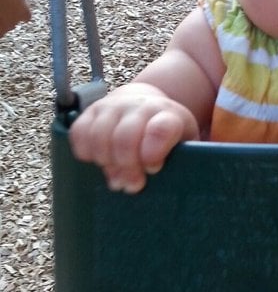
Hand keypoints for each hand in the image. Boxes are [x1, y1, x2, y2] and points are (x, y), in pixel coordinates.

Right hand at [69, 83, 198, 193]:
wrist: (145, 104)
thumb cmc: (167, 135)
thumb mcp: (184, 146)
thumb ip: (182, 164)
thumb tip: (167, 188)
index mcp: (168, 115)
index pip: (161, 129)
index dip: (153, 154)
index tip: (153, 167)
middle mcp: (140, 106)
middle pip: (125, 138)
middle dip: (127, 168)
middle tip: (134, 184)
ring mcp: (113, 107)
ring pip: (99, 137)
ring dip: (106, 163)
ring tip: (117, 175)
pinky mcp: (91, 111)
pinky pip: (79, 134)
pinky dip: (86, 153)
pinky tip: (101, 161)